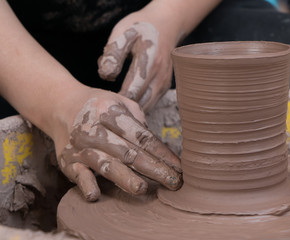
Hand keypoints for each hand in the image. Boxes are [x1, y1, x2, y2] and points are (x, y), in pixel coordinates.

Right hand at [57, 89, 181, 200]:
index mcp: (111, 112)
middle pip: (129, 153)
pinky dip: (86, 184)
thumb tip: (159, 147)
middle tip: (174, 183)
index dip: (162, 154)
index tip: (179, 168)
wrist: (60, 105)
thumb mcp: (120, 102)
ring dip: (125, 179)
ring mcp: (81, 147)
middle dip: (154, 170)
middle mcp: (95, 130)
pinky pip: (78, 174)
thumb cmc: (98, 106)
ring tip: (143, 190)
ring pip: (107, 165)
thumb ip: (139, 121)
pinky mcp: (68, 161)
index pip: (142, 137)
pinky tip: (95, 195)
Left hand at [98, 7, 181, 111]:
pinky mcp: (165, 87)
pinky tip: (127, 98)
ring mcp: (165, 83)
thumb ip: (113, 54)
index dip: (116, 99)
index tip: (103, 99)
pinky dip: (139, 104)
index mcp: (149, 63)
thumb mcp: (123, 32)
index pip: (131, 92)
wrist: (166, 24)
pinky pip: (151, 102)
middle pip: (140, 104)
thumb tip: (106, 76)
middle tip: (107, 105)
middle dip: (123, 107)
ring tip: (116, 103)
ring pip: (147, 107)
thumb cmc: (141, 27)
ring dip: (132, 108)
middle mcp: (160, 77)